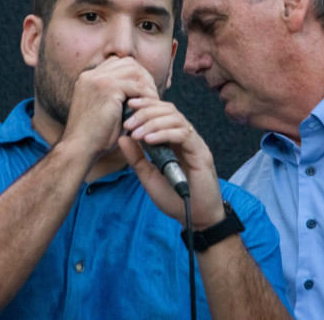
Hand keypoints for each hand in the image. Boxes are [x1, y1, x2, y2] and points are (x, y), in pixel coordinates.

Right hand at [61, 57, 159, 157]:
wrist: (79, 148)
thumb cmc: (93, 135)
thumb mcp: (104, 109)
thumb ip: (117, 96)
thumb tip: (142, 91)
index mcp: (88, 78)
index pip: (117, 63)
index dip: (134, 74)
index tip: (144, 90)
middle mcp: (91, 75)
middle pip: (128, 62)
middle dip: (144, 76)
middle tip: (153, 94)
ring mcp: (98, 79)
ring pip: (134, 71)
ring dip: (147, 85)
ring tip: (153, 101)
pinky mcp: (107, 88)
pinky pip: (137, 86)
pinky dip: (147, 96)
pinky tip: (151, 107)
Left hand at [118, 98, 225, 228]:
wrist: (195, 217)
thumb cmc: (174, 197)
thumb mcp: (148, 176)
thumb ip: (136, 157)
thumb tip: (122, 138)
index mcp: (174, 139)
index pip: (162, 112)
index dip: (146, 105)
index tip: (128, 106)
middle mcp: (186, 137)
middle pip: (168, 110)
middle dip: (146, 112)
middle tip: (128, 123)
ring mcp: (194, 143)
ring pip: (175, 119)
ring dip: (153, 122)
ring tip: (136, 133)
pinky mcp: (201, 152)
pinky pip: (183, 135)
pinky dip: (164, 134)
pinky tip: (149, 140)